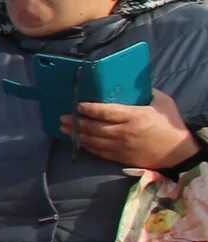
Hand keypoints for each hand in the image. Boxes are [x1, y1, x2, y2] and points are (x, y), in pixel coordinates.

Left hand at [70, 90, 194, 171]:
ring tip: (64, 129)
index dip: (89, 109)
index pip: (106, 112)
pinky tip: (79, 141)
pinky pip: (99, 152)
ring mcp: (121, 146)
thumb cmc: (171, 125)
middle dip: (76, 122)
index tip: (78, 105)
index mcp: (134, 116)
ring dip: (77, 134)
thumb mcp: (162, 103)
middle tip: (63, 117)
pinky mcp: (121, 157)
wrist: (178, 152)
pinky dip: (87, 146)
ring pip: (94, 140)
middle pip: (95, 127)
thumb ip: (147, 93)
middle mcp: (125, 132)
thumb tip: (132, 84)